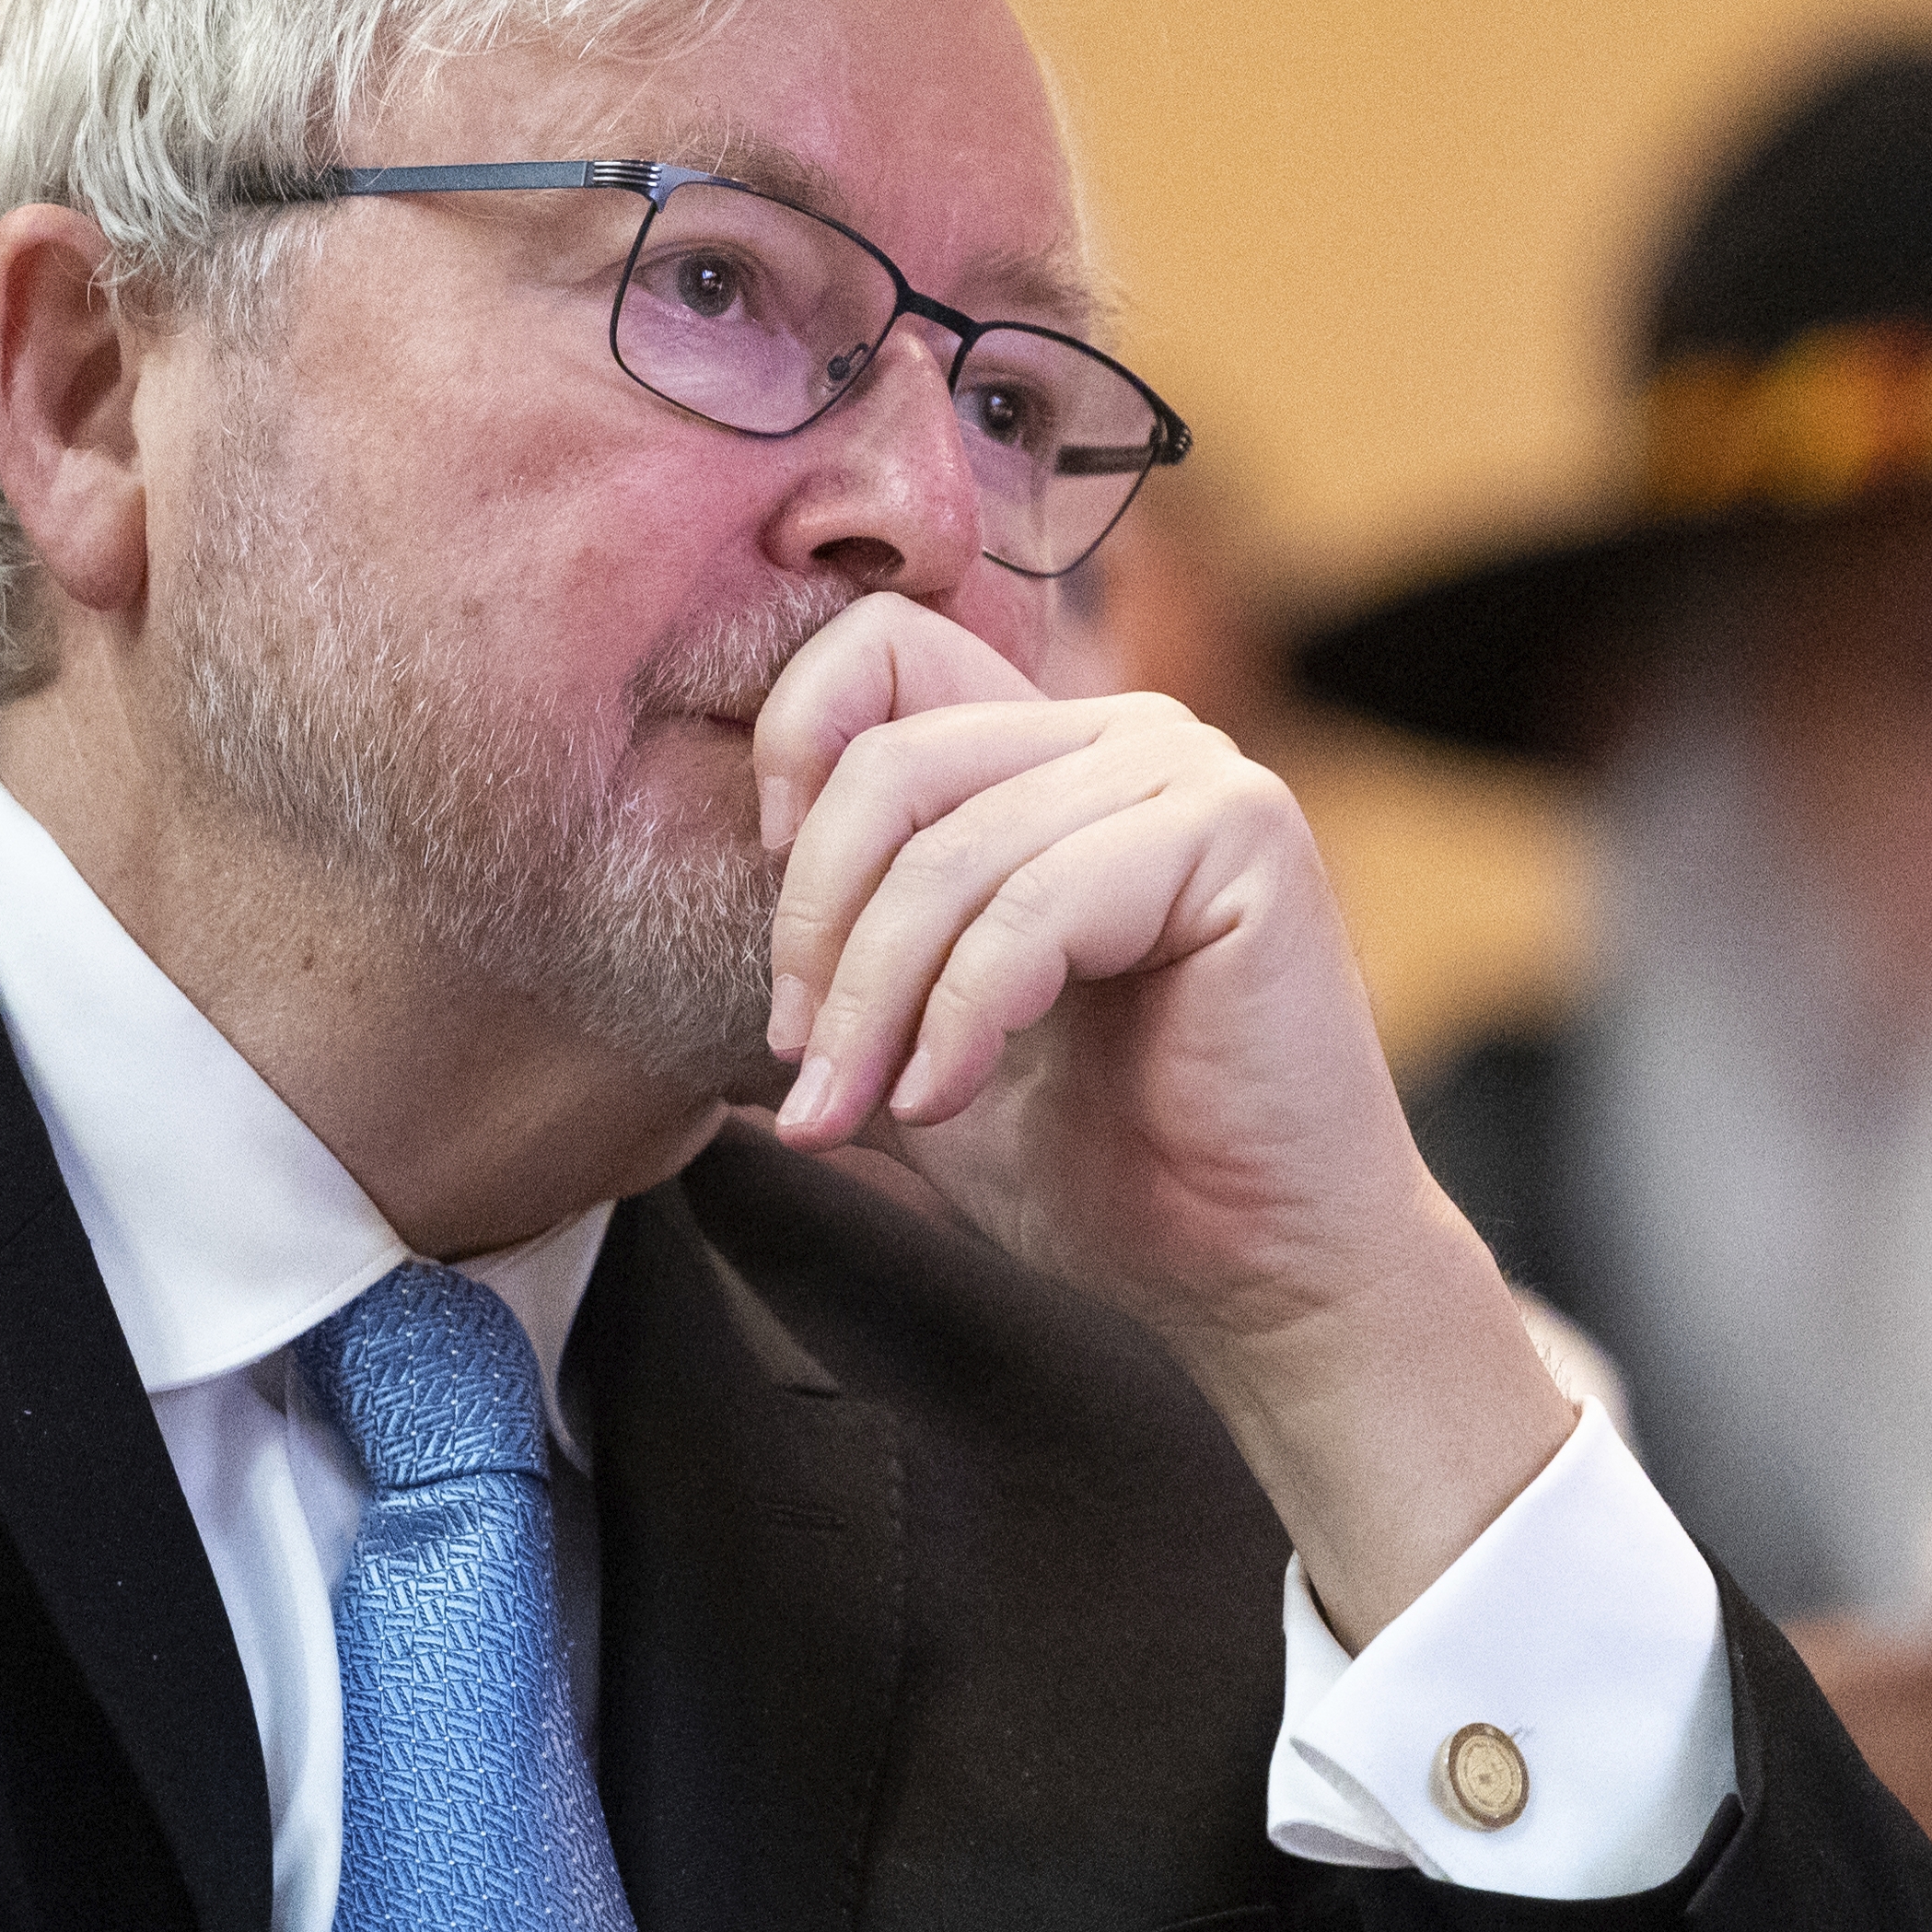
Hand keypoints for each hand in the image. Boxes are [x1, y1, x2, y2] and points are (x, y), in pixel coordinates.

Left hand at [752, 595, 1569, 1640]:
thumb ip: (844, 956)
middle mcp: (1128, 733)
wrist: (1257, 1275)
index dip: (794, 759)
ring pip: (952, 851)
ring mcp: (1196, 772)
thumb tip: (675, 914)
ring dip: (872, 1003)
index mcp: (1052, 750)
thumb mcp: (920, 1037)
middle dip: (815, 930)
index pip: (879, 655)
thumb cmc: (1102, 1167)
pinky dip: (962, 1017)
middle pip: (892, 762)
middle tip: (802, 1068)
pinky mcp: (1245, 837)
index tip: (781, 941)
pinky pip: (1037, 906)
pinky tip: (942, 1101)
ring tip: (851, 1113)